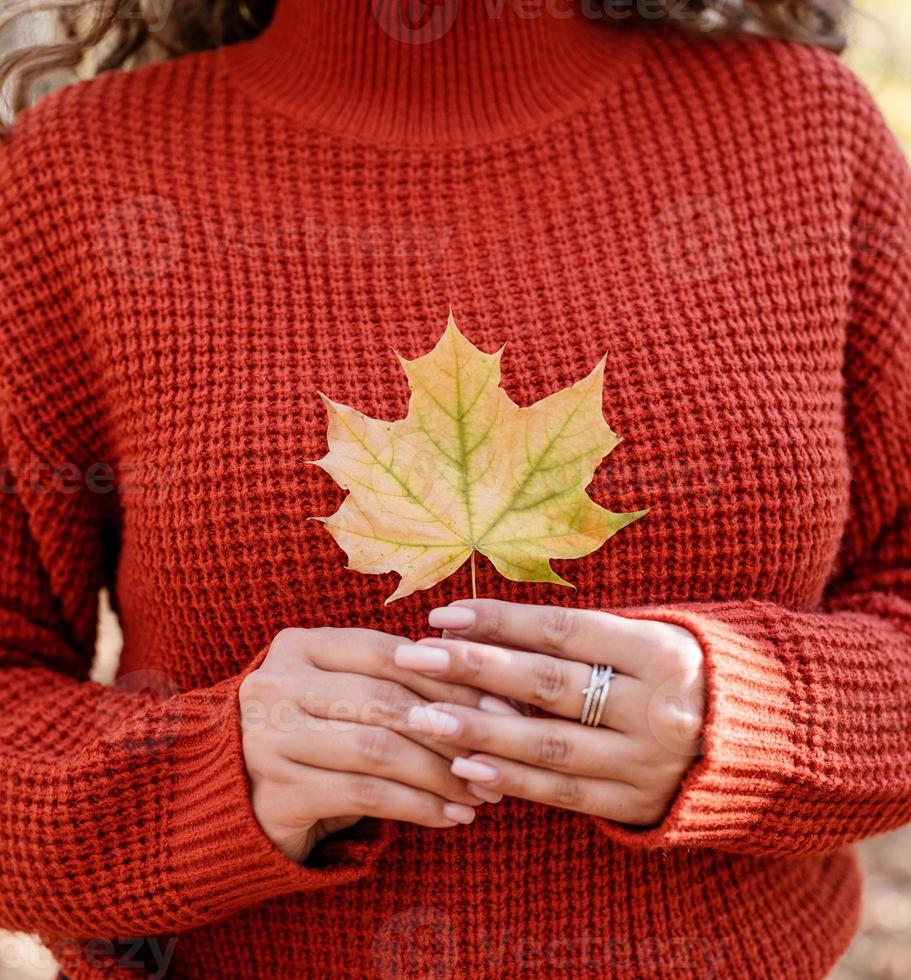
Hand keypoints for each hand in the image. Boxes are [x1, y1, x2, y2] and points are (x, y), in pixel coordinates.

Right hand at [240, 626, 517, 861]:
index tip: (500, 703)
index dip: (448, 677)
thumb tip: (489, 689)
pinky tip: (452, 816)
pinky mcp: (275, 793)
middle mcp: (275, 685)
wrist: (234, 795)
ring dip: (441, 772)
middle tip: (499, 751)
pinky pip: (365, 796)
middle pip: (385, 699)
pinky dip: (418, 806)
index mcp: (298, 646)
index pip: (386, 652)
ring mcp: (268, 739)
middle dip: (453, 726)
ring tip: (483, 790)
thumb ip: (396, 682)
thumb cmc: (312, 734)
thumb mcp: (343, 695)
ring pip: (378, 749)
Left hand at [394, 600, 704, 826]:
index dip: (501, 621)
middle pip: (548, 684)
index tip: (444, 614)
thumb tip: (493, 633)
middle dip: (474, 667)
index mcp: (660, 651)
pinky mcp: (636, 802)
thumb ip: (584, 638)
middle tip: (413, 656)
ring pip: (549, 743)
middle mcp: (656, 707)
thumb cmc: (685, 672)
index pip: (564, 631)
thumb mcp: (652, 636)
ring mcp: (646, 760)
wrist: (761, 743)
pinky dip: (512, 779)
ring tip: (422, 715)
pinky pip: (565, 792)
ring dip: (479, 729)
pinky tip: (465, 766)